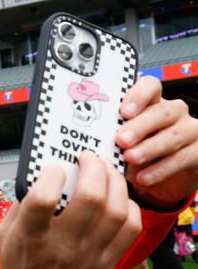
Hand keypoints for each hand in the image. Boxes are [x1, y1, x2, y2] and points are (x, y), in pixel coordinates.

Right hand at [0, 151, 141, 268]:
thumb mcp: (5, 237)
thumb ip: (21, 206)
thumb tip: (43, 177)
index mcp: (31, 238)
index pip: (43, 198)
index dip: (51, 174)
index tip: (53, 168)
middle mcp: (62, 247)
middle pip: (90, 197)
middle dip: (93, 167)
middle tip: (88, 158)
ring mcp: (88, 257)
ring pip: (117, 210)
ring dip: (115, 182)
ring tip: (106, 172)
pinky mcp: (106, 264)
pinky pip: (130, 229)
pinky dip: (129, 207)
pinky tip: (118, 199)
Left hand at [116, 76, 197, 206]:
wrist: (156, 181)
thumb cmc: (133, 155)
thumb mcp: (118, 144)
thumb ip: (107, 135)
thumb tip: (82, 137)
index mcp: (152, 104)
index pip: (151, 86)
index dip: (138, 96)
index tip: (123, 112)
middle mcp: (173, 113)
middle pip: (162, 111)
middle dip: (140, 126)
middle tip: (121, 139)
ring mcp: (190, 131)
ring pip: (174, 135)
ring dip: (150, 147)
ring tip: (130, 158)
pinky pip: (184, 158)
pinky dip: (162, 169)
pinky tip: (143, 178)